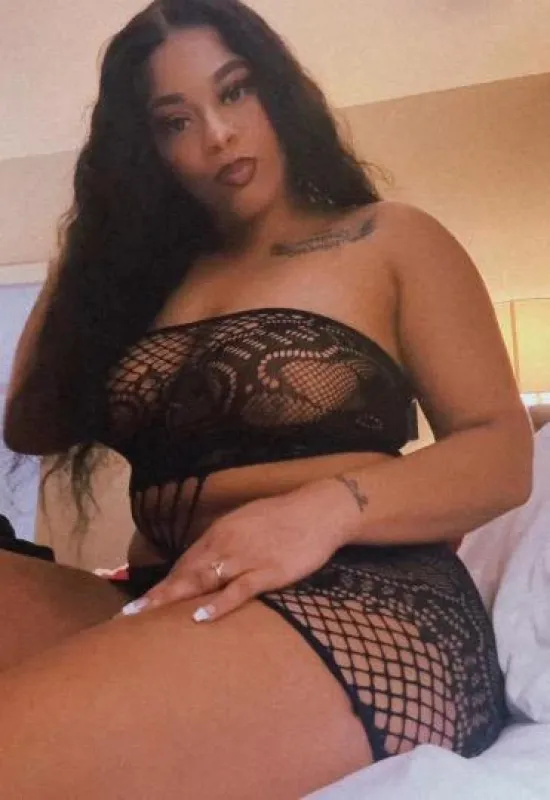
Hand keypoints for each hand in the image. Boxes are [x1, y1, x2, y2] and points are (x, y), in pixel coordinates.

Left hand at [120, 479, 351, 622]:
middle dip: (156, 596)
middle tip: (127, 617)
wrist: (319, 510)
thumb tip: (208, 564)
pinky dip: (217, 604)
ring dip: (173, 600)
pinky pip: (238, 590)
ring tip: (147, 619)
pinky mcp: (267, 571)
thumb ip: (226, 543)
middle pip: (184, 573)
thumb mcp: (247, 524)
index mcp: (219, 533)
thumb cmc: (285, 517)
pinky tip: (199, 617)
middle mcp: (225, 545)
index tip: (139, 604)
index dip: (161, 584)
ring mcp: (245, 558)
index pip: (183, 563)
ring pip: (202, 581)